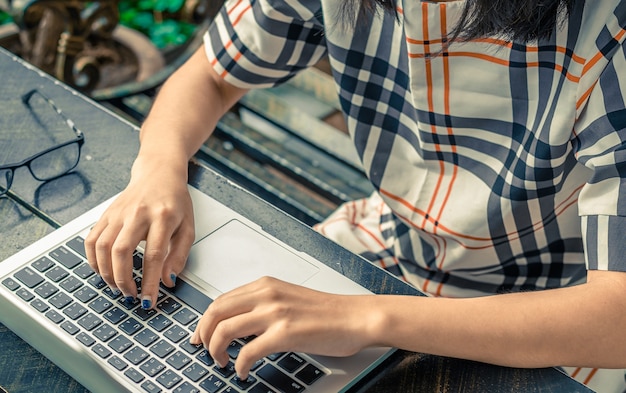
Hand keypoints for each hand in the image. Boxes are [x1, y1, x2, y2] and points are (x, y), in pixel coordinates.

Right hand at [84, 159, 194, 308]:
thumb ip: (179, 256)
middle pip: (122, 251)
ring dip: (106, 273)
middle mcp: (138, 214)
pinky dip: (93, 260)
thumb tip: (167, 281)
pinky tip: (103, 270)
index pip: (154, 256)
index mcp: (163, 217)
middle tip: (130, 295)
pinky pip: (92, 240)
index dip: (149, 282)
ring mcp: (118, 213)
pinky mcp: (106, 214)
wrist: (159, 174)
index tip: (148, 301)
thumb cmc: (176, 202)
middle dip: (123, 280)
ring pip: (103, 247)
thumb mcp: (188, 227)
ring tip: (118, 286)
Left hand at [189, 276, 376, 378]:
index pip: (221, 299)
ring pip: (225, 329)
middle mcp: (267, 294)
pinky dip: (239, 365)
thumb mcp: (288, 299)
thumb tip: (238, 326)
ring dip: (217, 350)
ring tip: (222, 362)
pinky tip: (243, 371)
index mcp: (266, 285)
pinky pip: (247, 352)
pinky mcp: (285, 333)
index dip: (205, 320)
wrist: (356, 317)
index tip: (200, 334)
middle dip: (204, 334)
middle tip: (204, 350)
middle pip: (216, 312)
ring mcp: (275, 312)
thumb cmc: (327, 312)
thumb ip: (263, 306)